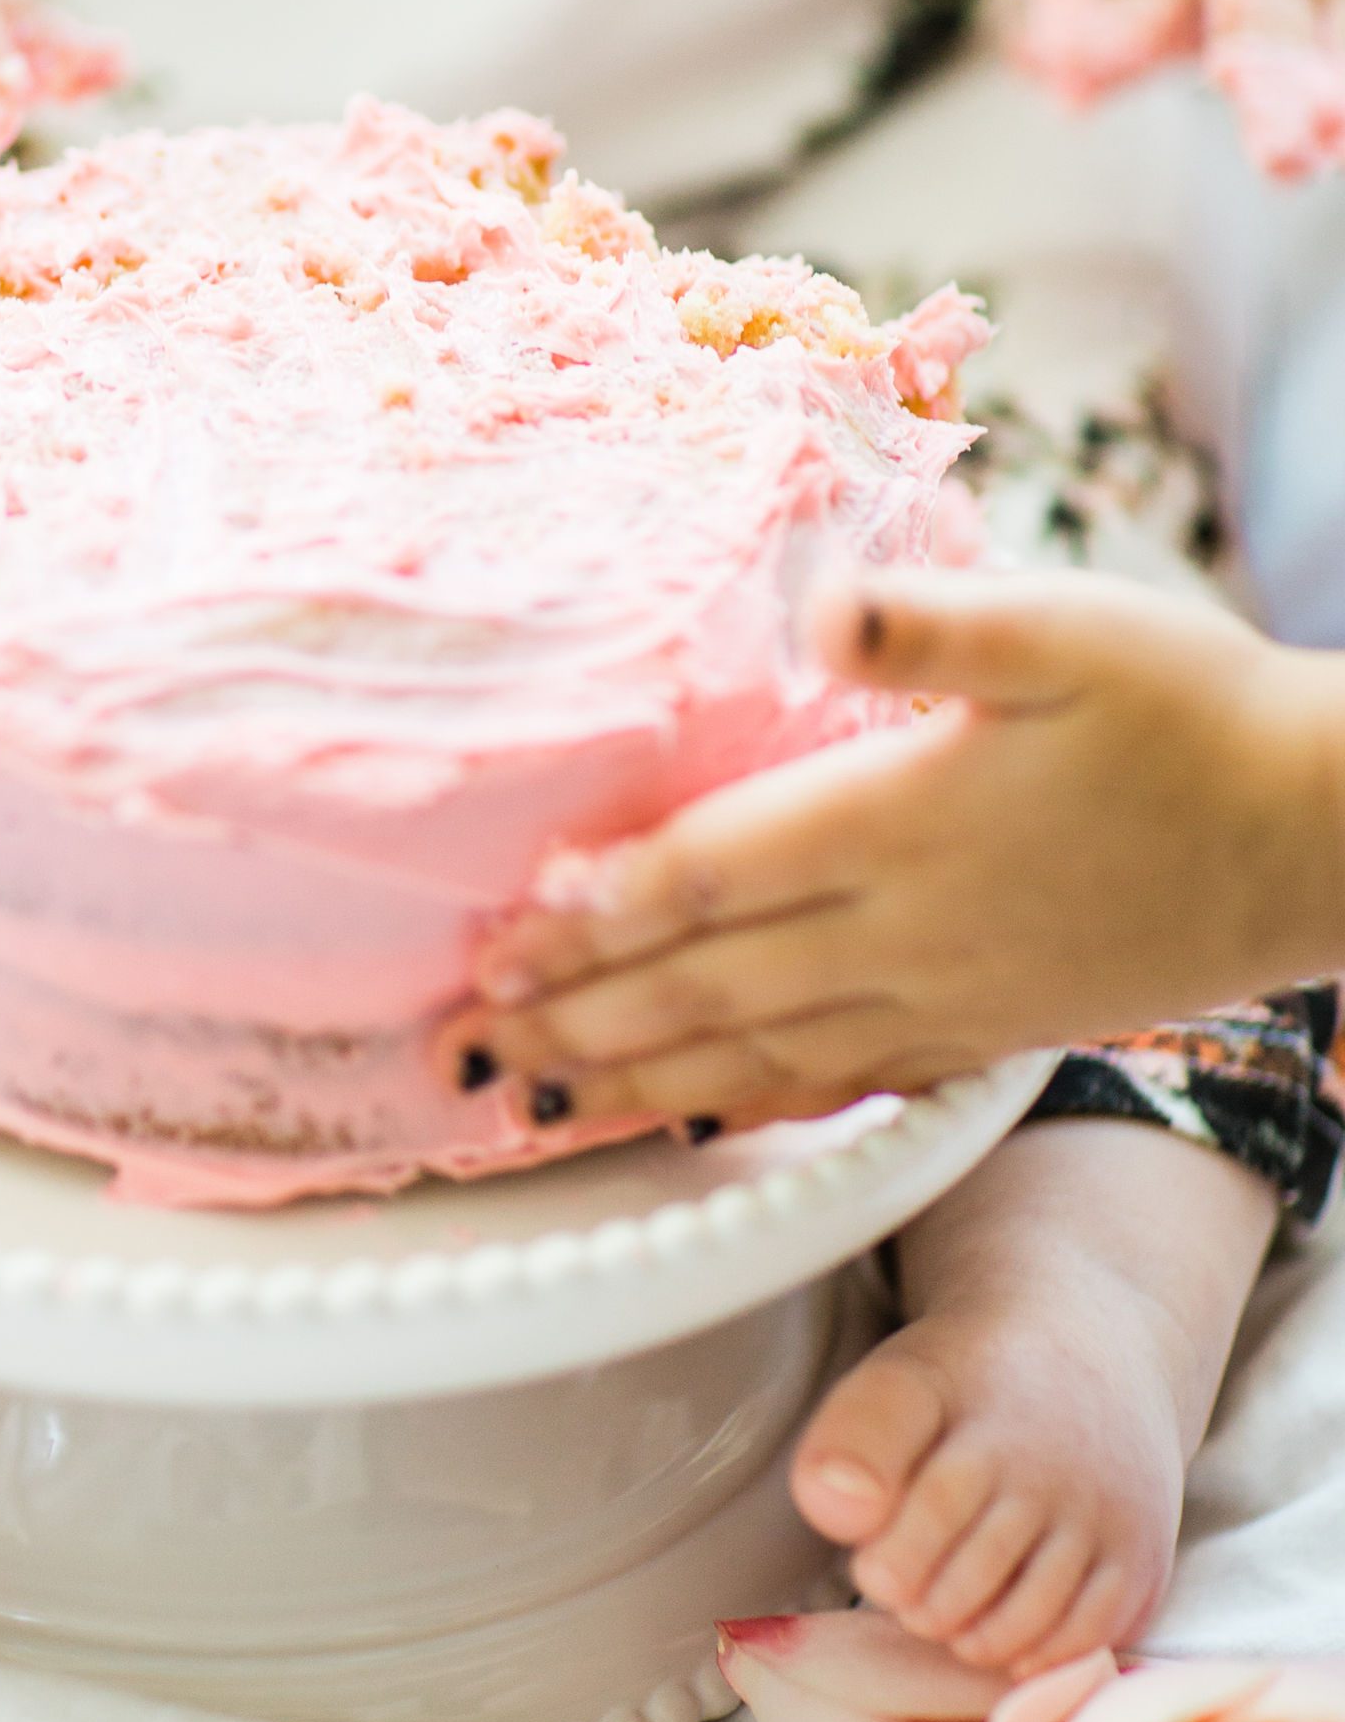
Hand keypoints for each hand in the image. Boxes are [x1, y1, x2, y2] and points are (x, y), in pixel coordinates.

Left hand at [437, 576, 1344, 1129]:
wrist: (1318, 833)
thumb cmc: (1190, 708)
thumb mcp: (1069, 627)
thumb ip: (932, 622)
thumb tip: (817, 605)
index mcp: (901, 819)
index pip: (709, 875)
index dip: (595, 914)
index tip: (498, 938)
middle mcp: (905, 928)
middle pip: (704, 983)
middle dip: (575, 1016)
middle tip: (462, 1046)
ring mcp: (944, 995)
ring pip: (756, 1053)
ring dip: (633, 1076)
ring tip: (533, 1098)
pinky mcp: (986, 1031)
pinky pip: (840, 1084)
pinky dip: (749, 1104)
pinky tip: (693, 1115)